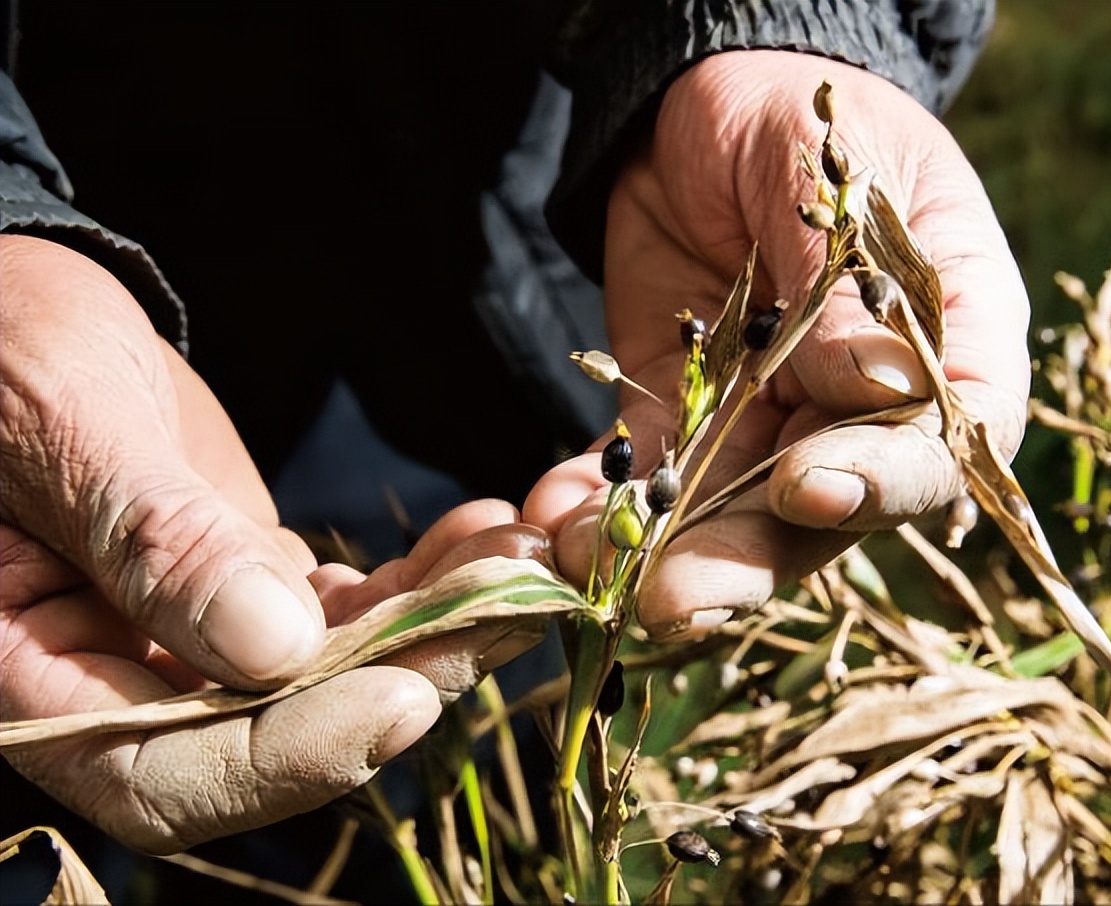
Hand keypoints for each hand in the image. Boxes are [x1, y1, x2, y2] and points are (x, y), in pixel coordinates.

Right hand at [0, 236, 542, 850]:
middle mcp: (124, 678)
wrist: (17, 305)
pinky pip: (351, 606)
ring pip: (340, 666)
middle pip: (284, 727)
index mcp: (37, 674)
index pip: (168, 772)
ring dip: (445, 616)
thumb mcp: (65, 427)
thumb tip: (273, 647)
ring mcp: (199, 637)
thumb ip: (157, 540)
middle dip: (416, 669)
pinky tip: (485, 529)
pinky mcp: (249, 589)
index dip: (294, 755)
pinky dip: (424, 575)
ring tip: (529, 551)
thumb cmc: (3, 342)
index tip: (407, 697)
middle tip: (518, 604)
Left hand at [523, 51, 1029, 638]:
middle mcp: (868, 401)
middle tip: (671, 597)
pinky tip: (552, 518)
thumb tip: (883, 393)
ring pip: (732, 513)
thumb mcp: (821, 162)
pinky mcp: (688, 418)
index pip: (946, 440)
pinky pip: (650, 475)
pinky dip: (603, 503)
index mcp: (946, 335)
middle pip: (830, 508)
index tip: (805, 489)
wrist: (694, 99)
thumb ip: (846, 276)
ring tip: (585, 561)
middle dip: (751, 556)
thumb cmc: (789, 106)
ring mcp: (774, 418)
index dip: (887, 482)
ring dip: (662, 551)